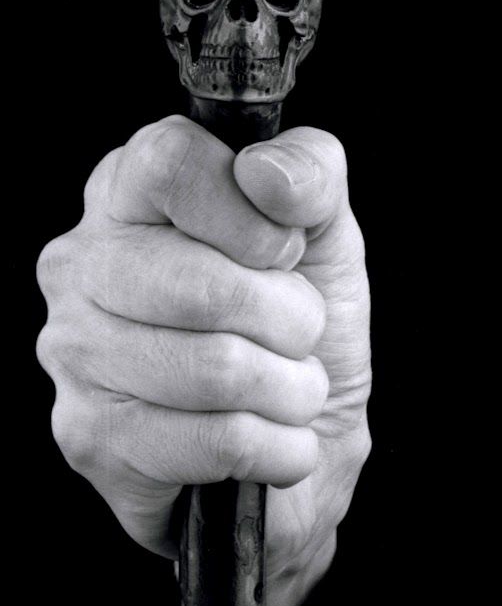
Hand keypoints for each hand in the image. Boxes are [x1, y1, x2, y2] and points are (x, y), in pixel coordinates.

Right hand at [36, 115, 371, 605]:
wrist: (308, 433)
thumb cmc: (304, 312)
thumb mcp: (326, 224)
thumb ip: (309, 171)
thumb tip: (262, 170)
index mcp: (129, 187)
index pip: (169, 161)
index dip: (249, 214)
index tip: (283, 249)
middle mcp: (79, 260)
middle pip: (202, 285)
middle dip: (292, 317)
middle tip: (303, 330)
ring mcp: (71, 351)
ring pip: (216, 371)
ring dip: (291, 388)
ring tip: (291, 384)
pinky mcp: (87, 438)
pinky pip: (215, 441)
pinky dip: (276, 444)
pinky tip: (271, 435)